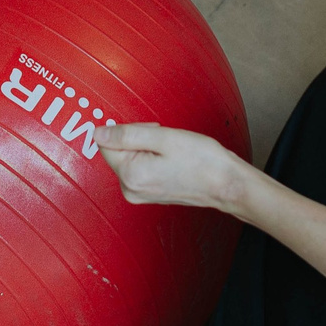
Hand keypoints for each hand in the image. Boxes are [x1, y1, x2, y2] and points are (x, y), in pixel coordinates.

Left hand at [96, 123, 252, 212]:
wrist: (227, 185)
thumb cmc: (202, 161)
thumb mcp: (163, 138)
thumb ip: (126, 134)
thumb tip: (98, 133)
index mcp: (130, 175)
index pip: (107, 143)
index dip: (129, 130)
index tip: (152, 132)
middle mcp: (131, 189)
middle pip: (118, 151)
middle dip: (138, 139)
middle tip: (165, 140)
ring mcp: (140, 194)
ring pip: (130, 159)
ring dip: (147, 148)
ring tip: (172, 152)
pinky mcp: (149, 195)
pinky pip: (140, 169)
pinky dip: (152, 159)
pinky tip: (172, 160)